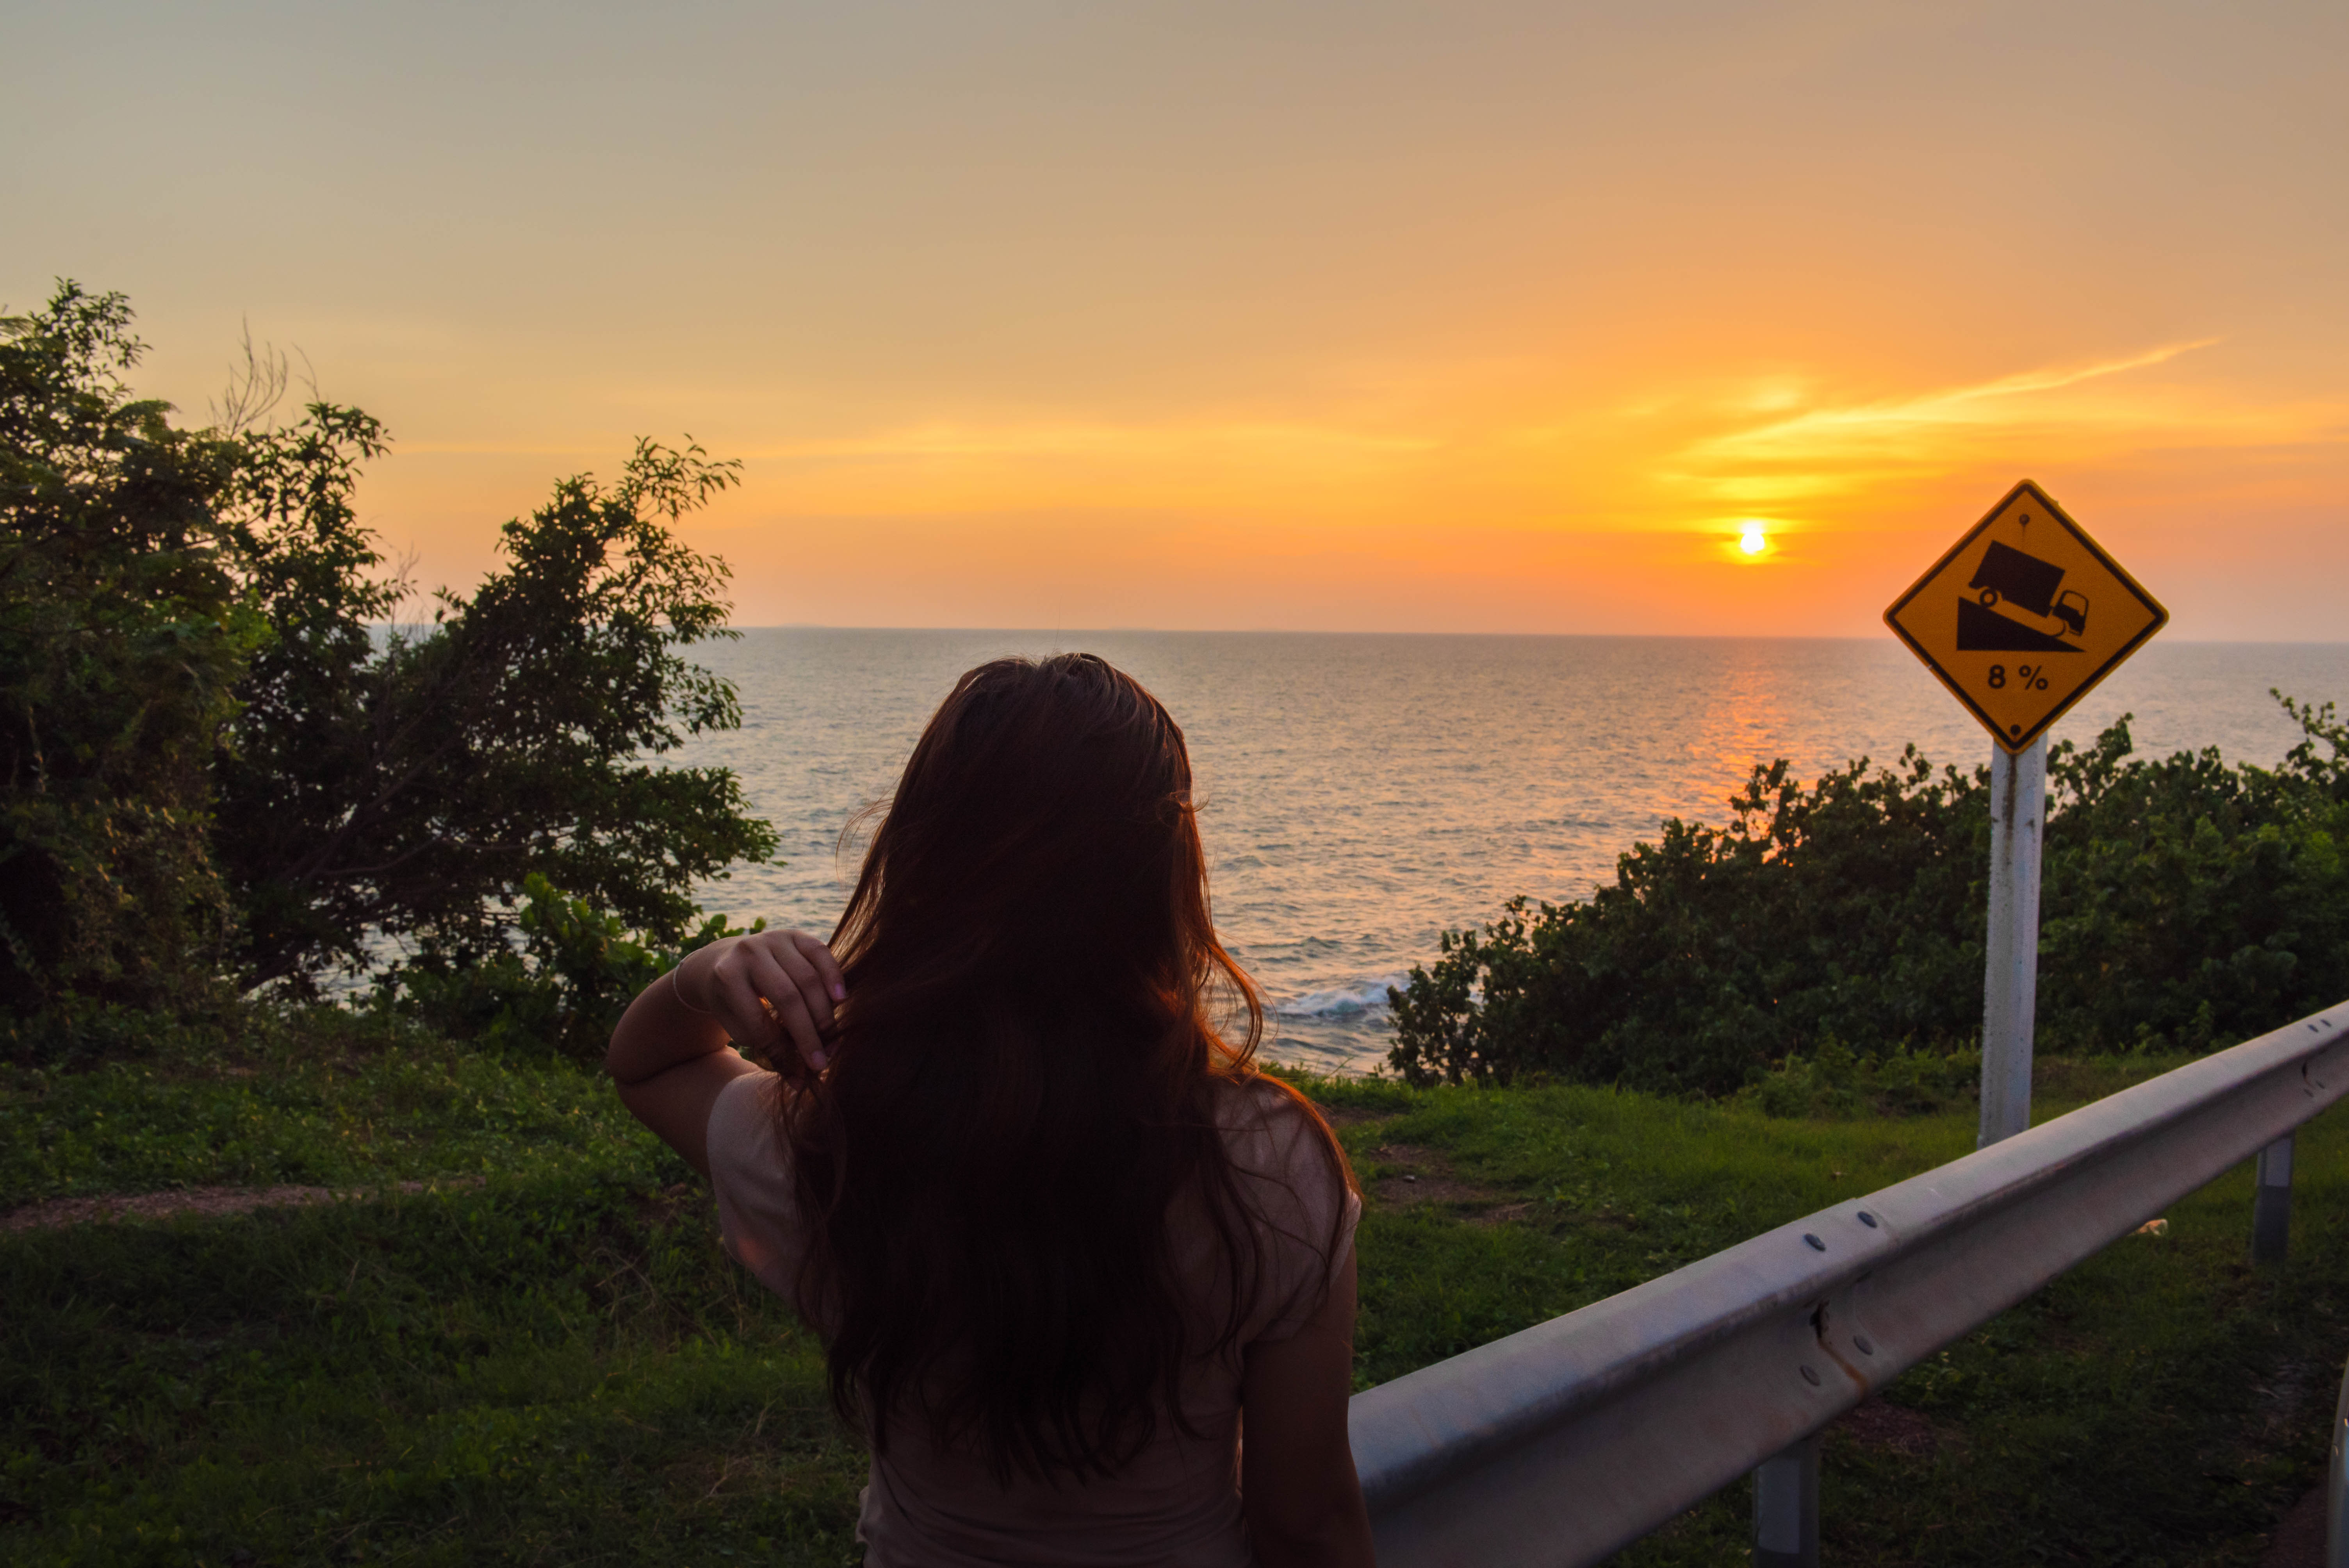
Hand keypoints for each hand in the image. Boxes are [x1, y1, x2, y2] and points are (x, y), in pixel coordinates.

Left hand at [676, 931, 844, 1074]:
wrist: (723, 960)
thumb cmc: (734, 1001)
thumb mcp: (738, 1026)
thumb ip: (768, 1050)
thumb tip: (800, 1082)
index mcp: (726, 977)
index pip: (758, 1020)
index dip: (781, 1049)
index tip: (800, 1071)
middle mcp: (748, 953)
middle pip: (788, 998)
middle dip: (808, 1034)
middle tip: (822, 1062)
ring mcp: (772, 939)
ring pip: (808, 977)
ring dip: (824, 1013)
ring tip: (830, 1039)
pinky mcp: (793, 934)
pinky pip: (820, 952)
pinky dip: (833, 975)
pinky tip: (840, 999)